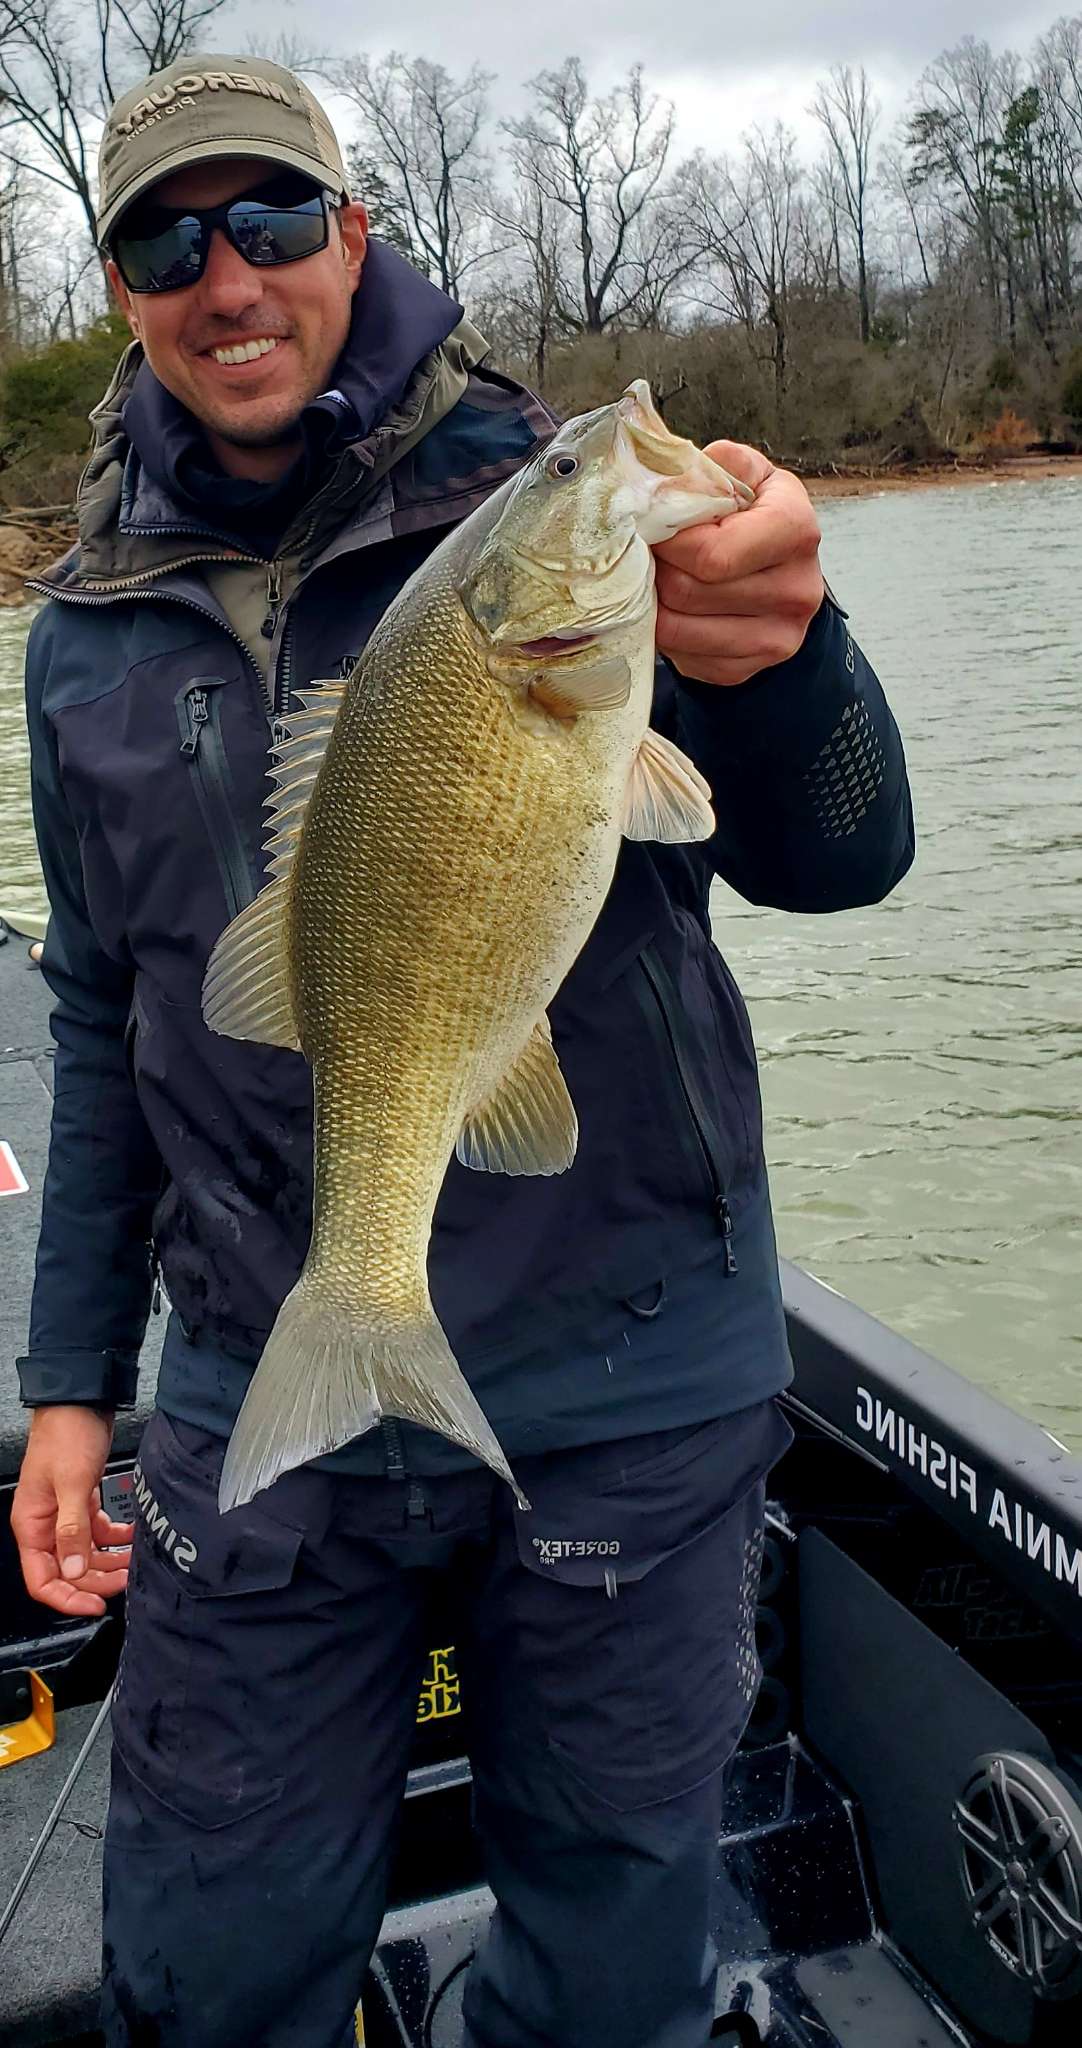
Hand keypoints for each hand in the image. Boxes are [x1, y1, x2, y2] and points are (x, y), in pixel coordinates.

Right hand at [11, 1406, 132, 1617]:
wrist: (82, 1401)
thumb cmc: (67, 1434)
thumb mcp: (71, 1484)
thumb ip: (73, 1529)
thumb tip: (73, 1571)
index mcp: (31, 1525)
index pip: (42, 1580)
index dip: (68, 1598)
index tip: (96, 1605)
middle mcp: (45, 1524)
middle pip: (67, 1572)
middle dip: (96, 1581)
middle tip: (124, 1583)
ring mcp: (64, 1514)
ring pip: (84, 1554)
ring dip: (109, 1562)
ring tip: (133, 1564)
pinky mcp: (83, 1501)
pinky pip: (97, 1533)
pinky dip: (115, 1539)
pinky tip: (131, 1538)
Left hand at [654, 442, 824, 686]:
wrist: (782, 570)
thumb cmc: (753, 513)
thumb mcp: (744, 473)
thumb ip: (710, 466)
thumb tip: (662, 484)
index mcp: (795, 530)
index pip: (711, 554)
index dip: (668, 541)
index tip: (654, 526)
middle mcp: (797, 589)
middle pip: (688, 591)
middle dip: (656, 569)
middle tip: (649, 553)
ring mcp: (778, 638)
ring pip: (678, 628)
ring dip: (654, 602)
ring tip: (658, 577)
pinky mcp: (750, 669)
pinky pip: (684, 658)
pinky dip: (667, 633)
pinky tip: (674, 608)